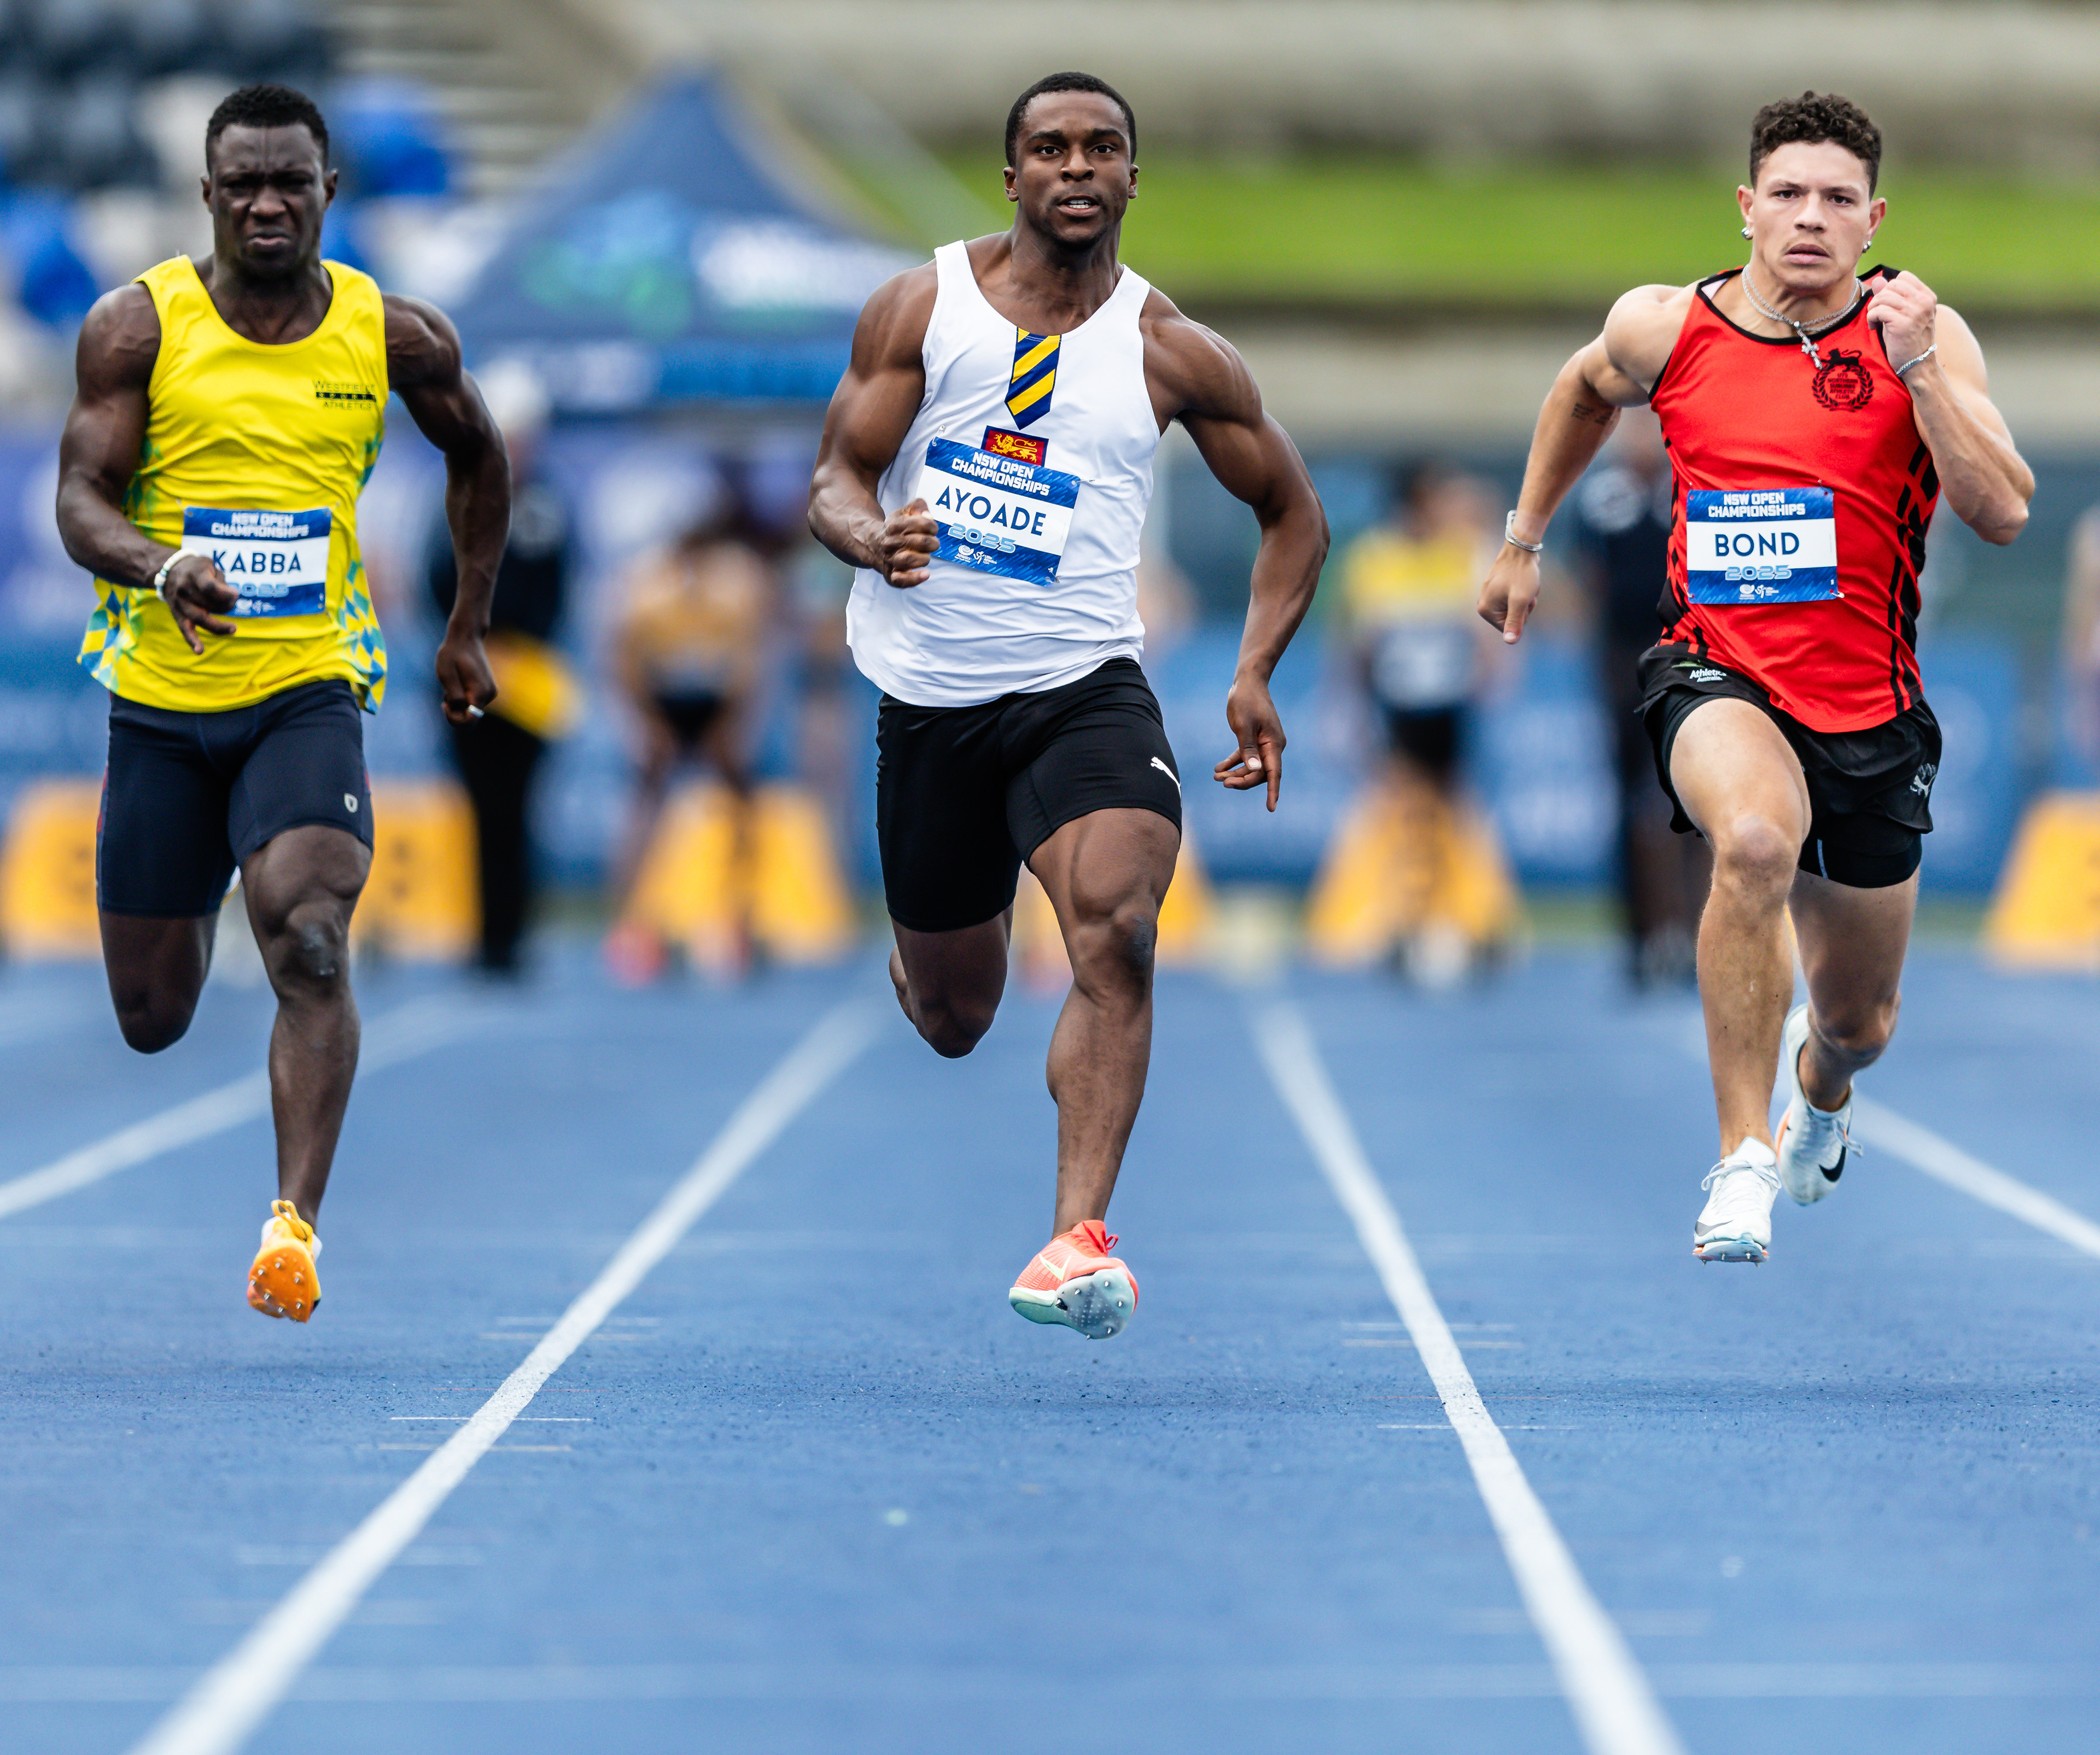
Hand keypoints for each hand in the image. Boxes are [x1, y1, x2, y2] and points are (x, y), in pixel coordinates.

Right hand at [161, 553, 236, 653]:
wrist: (169, 570)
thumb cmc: (197, 569)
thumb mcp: (210, 566)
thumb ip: (220, 581)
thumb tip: (233, 598)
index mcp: (194, 575)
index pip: (210, 587)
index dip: (226, 593)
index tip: (236, 594)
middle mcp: (185, 590)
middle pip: (208, 605)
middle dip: (226, 607)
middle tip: (234, 603)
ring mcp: (180, 604)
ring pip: (200, 619)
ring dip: (218, 626)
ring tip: (233, 628)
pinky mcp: (177, 615)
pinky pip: (185, 629)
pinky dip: (192, 640)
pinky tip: (200, 650)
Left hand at [435, 627, 496, 725]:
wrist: (466, 638)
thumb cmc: (452, 654)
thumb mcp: (446, 674)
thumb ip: (454, 695)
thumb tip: (461, 710)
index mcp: (480, 692)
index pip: (470, 720)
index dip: (454, 718)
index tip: (444, 704)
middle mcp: (489, 695)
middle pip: (471, 717)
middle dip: (455, 709)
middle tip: (445, 693)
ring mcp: (491, 692)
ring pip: (471, 709)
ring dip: (458, 702)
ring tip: (452, 683)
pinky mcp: (488, 690)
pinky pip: (473, 702)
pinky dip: (463, 697)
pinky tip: (458, 682)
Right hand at [875, 498, 938, 585]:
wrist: (872, 545)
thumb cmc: (894, 530)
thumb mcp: (903, 512)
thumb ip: (917, 506)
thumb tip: (927, 515)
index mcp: (894, 526)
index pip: (921, 524)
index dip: (932, 526)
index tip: (932, 529)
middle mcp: (891, 543)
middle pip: (920, 542)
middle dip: (932, 542)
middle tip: (932, 544)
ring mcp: (890, 560)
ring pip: (911, 560)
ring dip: (925, 558)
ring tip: (925, 556)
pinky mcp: (891, 575)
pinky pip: (901, 580)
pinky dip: (915, 579)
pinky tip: (926, 574)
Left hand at [1213, 672, 1285, 810]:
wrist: (1247, 682)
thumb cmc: (1246, 700)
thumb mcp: (1243, 725)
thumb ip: (1248, 748)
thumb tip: (1255, 770)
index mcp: (1273, 743)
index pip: (1274, 773)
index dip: (1273, 791)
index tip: (1271, 808)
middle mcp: (1272, 746)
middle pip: (1260, 773)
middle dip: (1242, 780)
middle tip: (1222, 782)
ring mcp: (1263, 744)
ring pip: (1251, 767)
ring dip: (1235, 773)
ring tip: (1216, 776)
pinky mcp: (1254, 739)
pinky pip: (1245, 757)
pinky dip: (1233, 763)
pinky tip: (1218, 768)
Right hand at [1477, 545, 1540, 645]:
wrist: (1521, 548)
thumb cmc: (1521, 574)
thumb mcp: (1520, 601)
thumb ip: (1515, 622)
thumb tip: (1510, 642)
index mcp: (1485, 610)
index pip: (1508, 629)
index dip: (1521, 617)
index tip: (1523, 600)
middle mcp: (1484, 605)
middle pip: (1511, 620)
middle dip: (1524, 608)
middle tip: (1526, 592)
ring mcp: (1491, 597)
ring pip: (1515, 610)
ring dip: (1526, 600)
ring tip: (1525, 586)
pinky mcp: (1498, 590)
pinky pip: (1514, 600)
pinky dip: (1523, 593)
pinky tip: (1523, 581)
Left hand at [1867, 271, 1936, 371]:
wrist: (1917, 363)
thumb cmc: (1908, 338)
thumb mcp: (1902, 313)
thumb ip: (1891, 296)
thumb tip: (1877, 280)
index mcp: (1927, 296)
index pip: (1904, 277)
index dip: (1890, 288)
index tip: (1887, 303)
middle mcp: (1923, 302)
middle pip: (1891, 285)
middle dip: (1879, 298)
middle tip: (1878, 313)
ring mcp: (1914, 312)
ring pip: (1883, 297)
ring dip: (1873, 308)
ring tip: (1875, 320)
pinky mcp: (1902, 324)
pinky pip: (1878, 311)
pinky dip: (1871, 318)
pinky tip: (1874, 327)